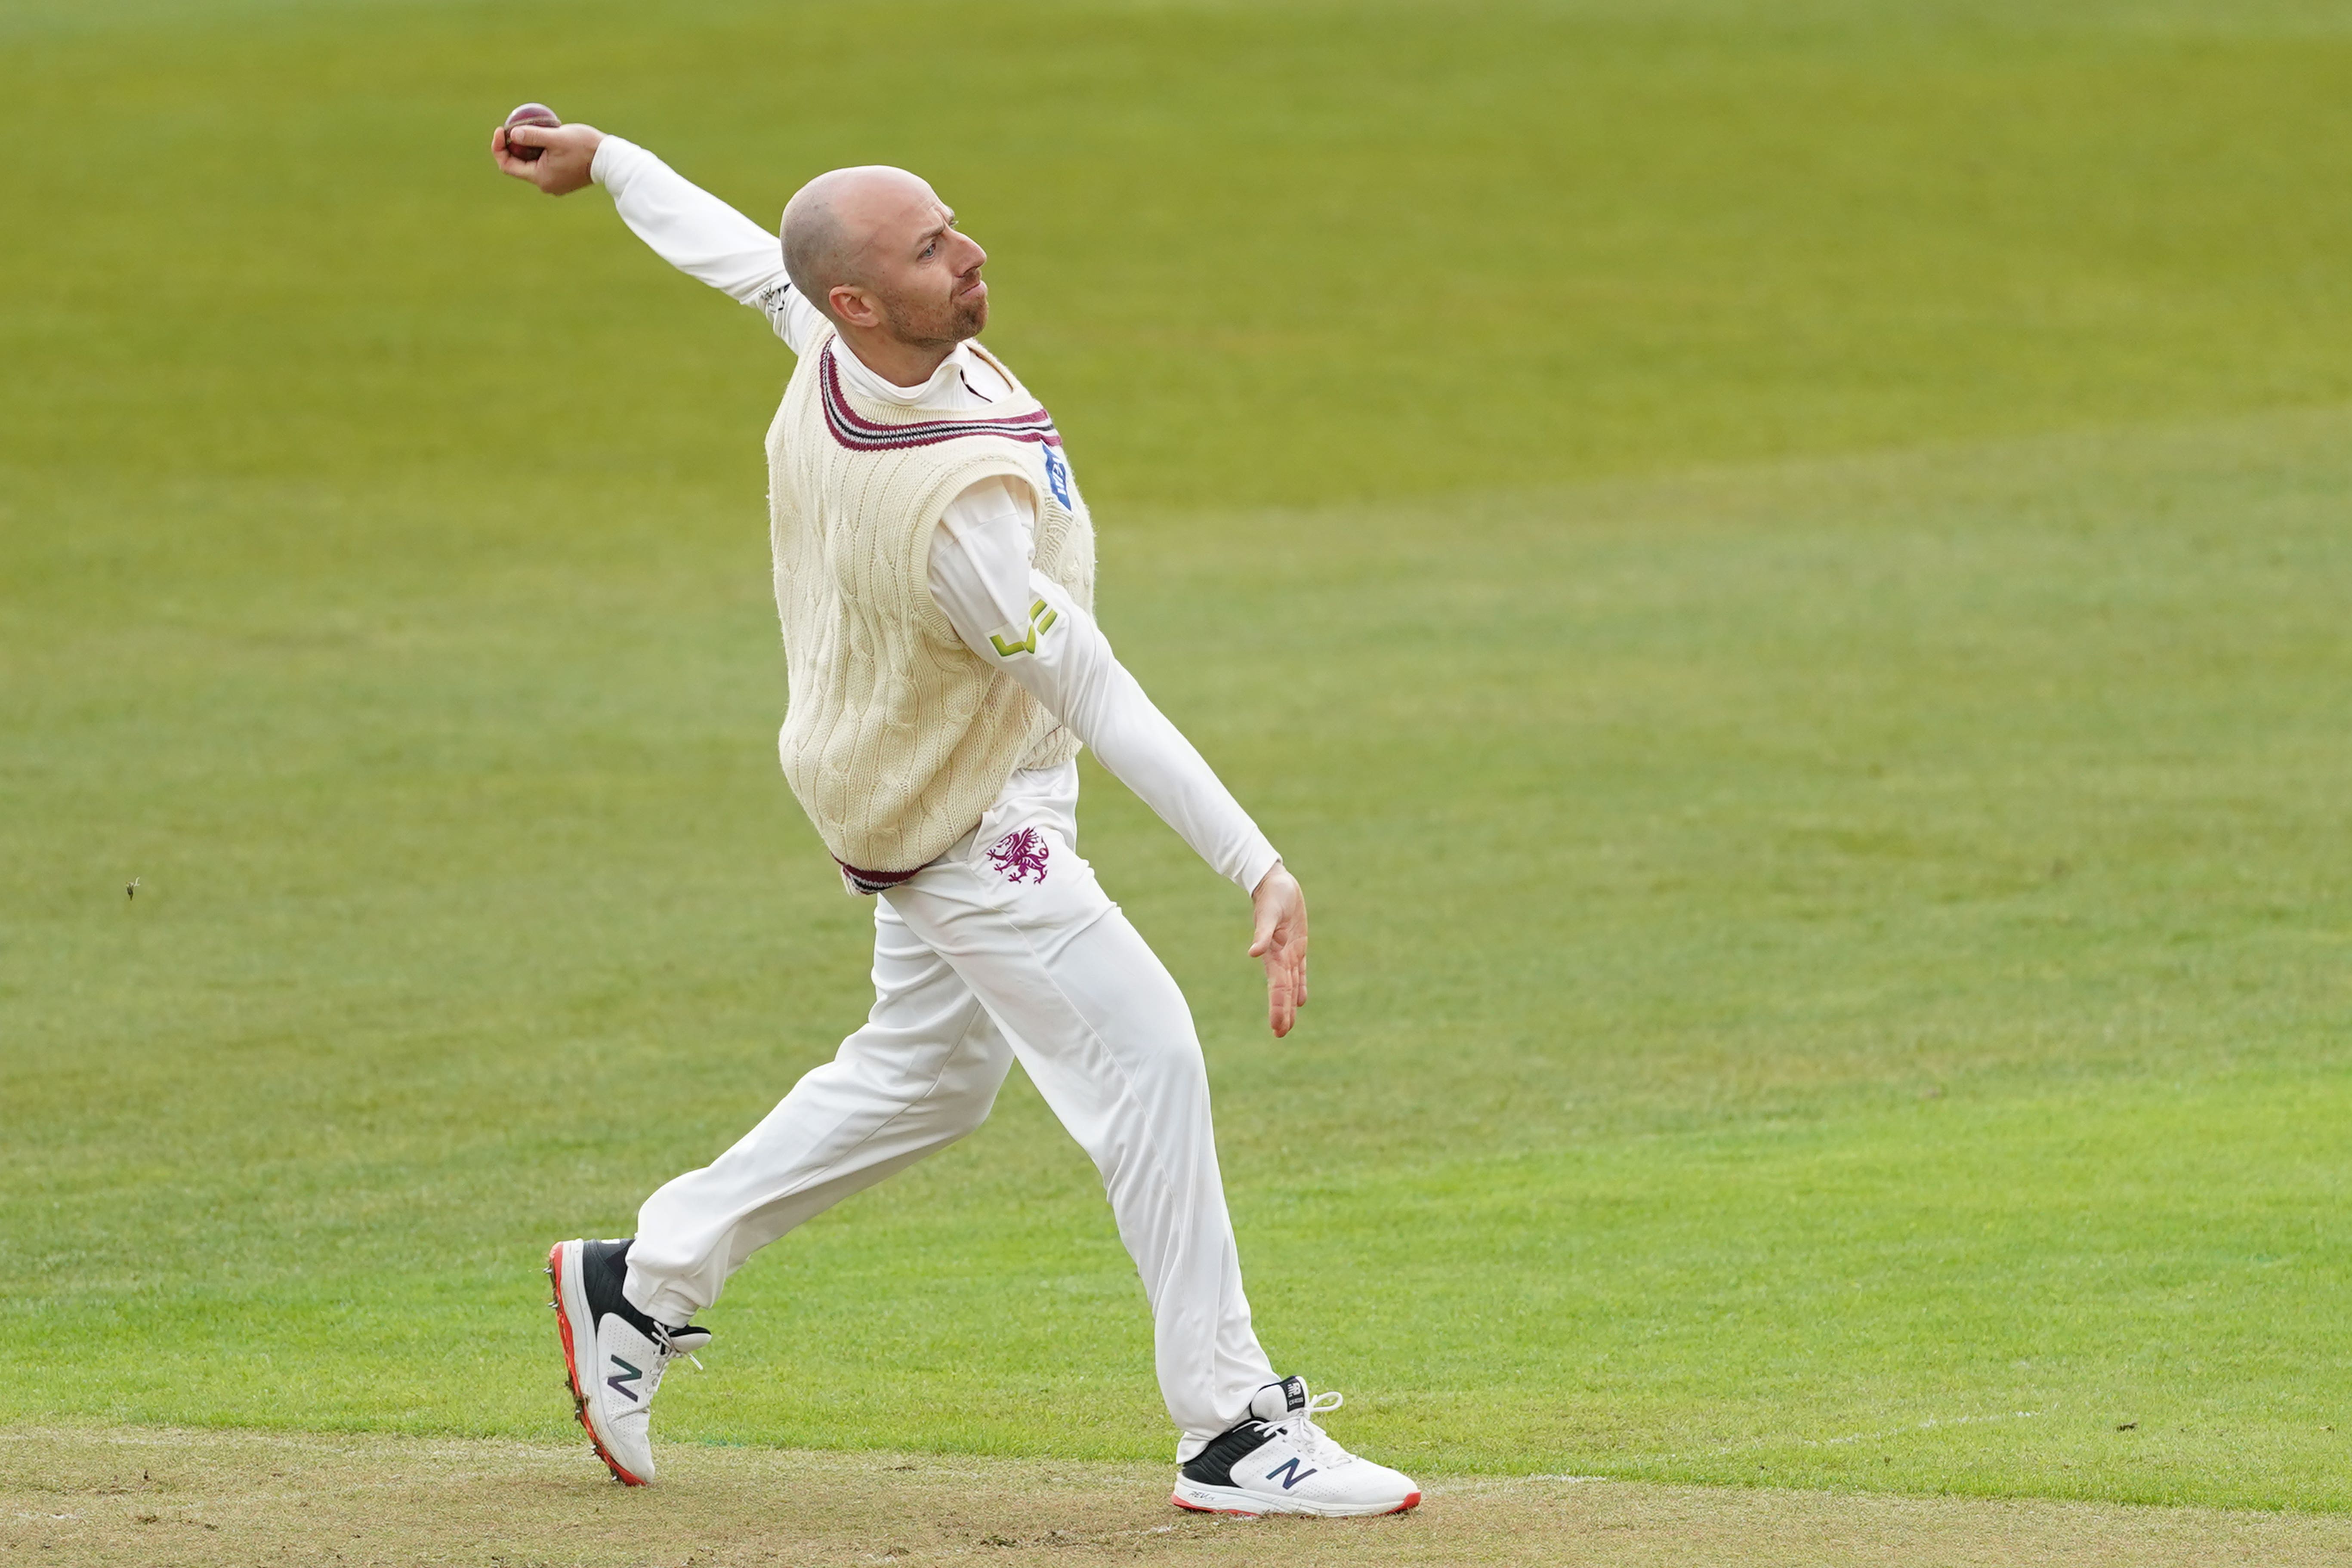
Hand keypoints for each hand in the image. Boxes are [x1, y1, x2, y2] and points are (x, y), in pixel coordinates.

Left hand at [491, 121, 604, 195]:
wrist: (610, 160)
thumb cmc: (584, 147)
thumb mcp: (556, 137)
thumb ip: (532, 135)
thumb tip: (511, 133)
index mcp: (540, 178)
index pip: (508, 165)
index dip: (499, 147)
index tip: (502, 129)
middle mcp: (546, 184)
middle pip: (519, 164)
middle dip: (513, 145)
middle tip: (514, 125)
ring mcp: (556, 183)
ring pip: (533, 163)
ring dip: (528, 147)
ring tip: (532, 128)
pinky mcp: (564, 178)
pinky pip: (545, 163)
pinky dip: (541, 151)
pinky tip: (546, 136)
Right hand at [1248, 861, 1308, 1037]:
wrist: (1275, 882)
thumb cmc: (1271, 896)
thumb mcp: (1268, 914)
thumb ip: (1262, 934)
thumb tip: (1253, 953)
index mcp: (1274, 954)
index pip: (1277, 987)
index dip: (1278, 1007)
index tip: (1277, 1027)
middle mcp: (1281, 957)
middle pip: (1283, 991)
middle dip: (1281, 1012)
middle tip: (1280, 1034)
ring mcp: (1289, 953)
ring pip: (1291, 984)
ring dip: (1288, 1005)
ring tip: (1287, 1025)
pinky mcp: (1297, 945)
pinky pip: (1299, 971)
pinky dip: (1299, 986)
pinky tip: (1300, 1001)